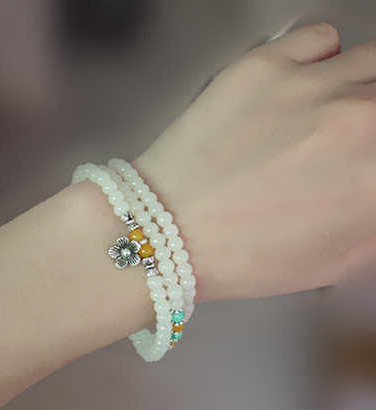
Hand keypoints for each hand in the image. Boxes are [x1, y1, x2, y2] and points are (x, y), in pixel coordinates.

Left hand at [134, 23, 375, 301]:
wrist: (167, 231)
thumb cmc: (242, 254)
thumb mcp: (338, 258)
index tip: (368, 159)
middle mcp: (357, 120)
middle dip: (374, 121)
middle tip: (352, 141)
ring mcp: (310, 85)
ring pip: (372, 60)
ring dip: (360, 87)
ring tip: (332, 114)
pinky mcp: (264, 64)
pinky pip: (323, 38)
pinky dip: (322, 60)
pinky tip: (303, 89)